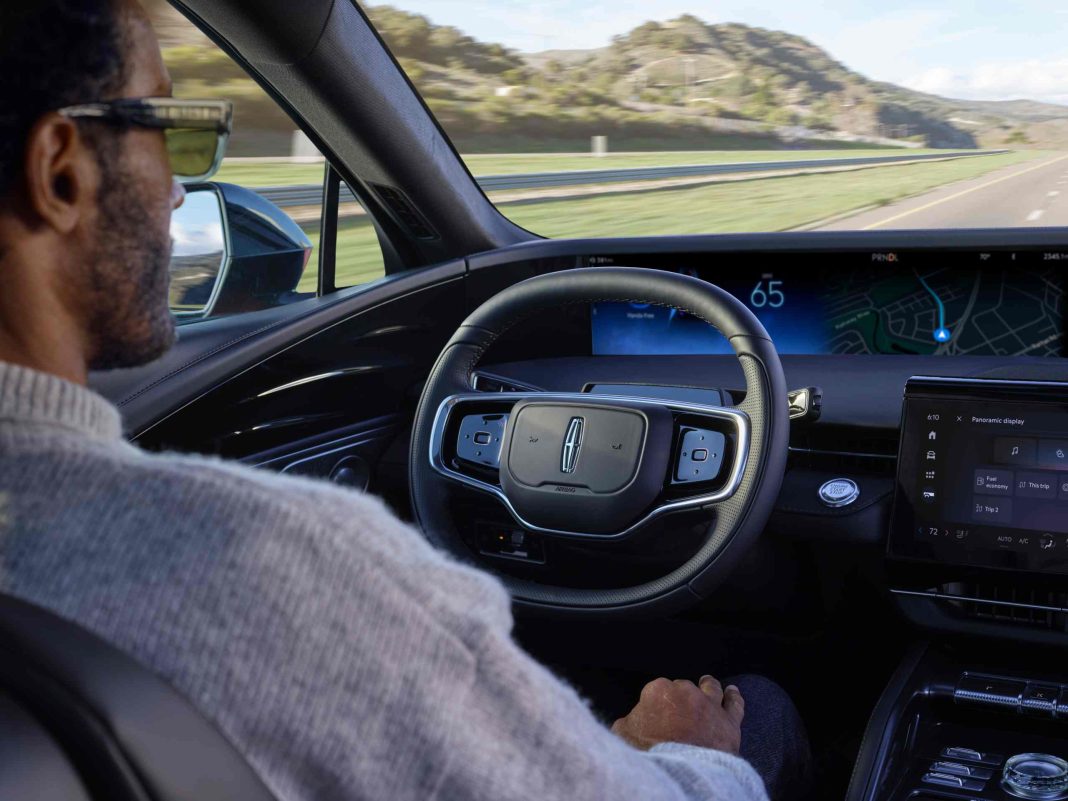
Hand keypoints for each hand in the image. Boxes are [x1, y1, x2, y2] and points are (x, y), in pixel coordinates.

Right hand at [611, 675, 744, 753]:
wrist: (681, 773)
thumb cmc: (649, 753)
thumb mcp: (623, 735)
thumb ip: (627, 722)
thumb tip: (630, 721)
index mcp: (658, 691)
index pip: (656, 690)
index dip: (655, 703)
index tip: (654, 715)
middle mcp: (686, 691)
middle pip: (682, 688)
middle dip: (680, 697)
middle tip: (677, 711)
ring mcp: (710, 705)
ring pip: (710, 688)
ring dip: (708, 685)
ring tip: (708, 681)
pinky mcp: (729, 722)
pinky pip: (734, 704)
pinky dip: (734, 697)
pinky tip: (733, 692)